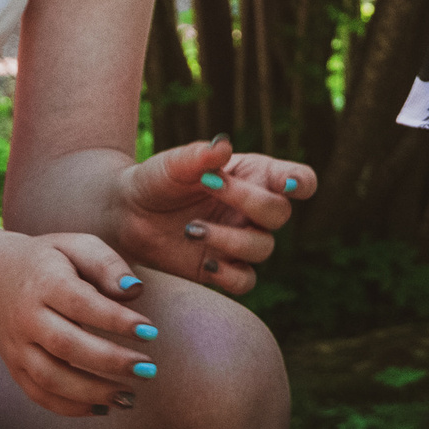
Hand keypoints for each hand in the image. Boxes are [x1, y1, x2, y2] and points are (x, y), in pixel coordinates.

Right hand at [0, 232, 158, 416]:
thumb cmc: (49, 260)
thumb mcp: (77, 245)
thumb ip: (106, 263)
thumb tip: (134, 289)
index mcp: (45, 282)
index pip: (81, 303)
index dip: (116, 320)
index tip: (150, 331)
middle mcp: (27, 317)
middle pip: (66, 345)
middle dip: (110, 361)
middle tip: (147, 369)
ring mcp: (17, 347)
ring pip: (50, 378)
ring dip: (92, 392)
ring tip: (129, 396)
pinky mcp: (15, 368)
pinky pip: (39, 394)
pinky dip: (69, 407)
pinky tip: (102, 407)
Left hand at [114, 134, 316, 294]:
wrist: (126, 214)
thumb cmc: (157, 180)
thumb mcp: (173, 163)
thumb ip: (199, 156)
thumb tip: (223, 146)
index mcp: (255, 176)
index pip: (298, 179)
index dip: (301, 183)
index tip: (286, 185)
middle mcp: (254, 210)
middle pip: (281, 213)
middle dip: (249, 201)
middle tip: (209, 185)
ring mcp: (240, 241)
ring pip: (263, 248)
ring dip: (230, 239)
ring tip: (190, 229)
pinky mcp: (222, 270)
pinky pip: (244, 281)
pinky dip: (229, 275)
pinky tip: (205, 261)